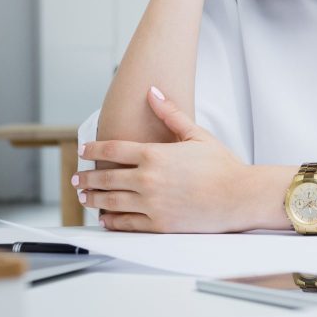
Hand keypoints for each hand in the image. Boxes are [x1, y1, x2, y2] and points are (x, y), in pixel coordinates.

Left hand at [75, 86, 252, 232]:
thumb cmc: (222, 165)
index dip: (93, 149)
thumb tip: (152, 91)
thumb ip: (170, 113)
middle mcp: (148, 179)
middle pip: (105, 178)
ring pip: (111, 203)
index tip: (83, 150)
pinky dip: (111, 221)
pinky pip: (126, 224)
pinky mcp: (159, 224)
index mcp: (154, 155)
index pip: (112, 150)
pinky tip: (105, 218)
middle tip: (77, 179)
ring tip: (85, 197)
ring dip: (93, 200)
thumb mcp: (196, 134)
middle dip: (87, 178)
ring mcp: (152, 204)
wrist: (240, 195)